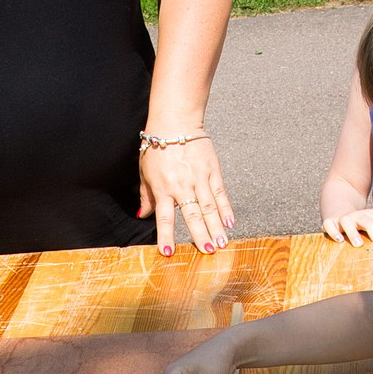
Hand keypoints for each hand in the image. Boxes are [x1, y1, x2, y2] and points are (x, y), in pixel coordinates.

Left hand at [139, 137, 233, 256]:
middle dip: (200, 235)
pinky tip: (230, 223)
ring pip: (209, 207)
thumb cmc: (157, 147)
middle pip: (192, 215)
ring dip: (216, 227)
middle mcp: (182, 185)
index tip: (168, 253)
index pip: (164, 218)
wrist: (175, 121)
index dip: (166, 236)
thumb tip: (142, 215)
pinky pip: (220, 193)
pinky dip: (226, 208)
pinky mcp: (212, 170)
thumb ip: (147, 195)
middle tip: (207, 252)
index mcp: (163, 188)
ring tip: (221, 243)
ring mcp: (199, 178)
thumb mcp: (145, 171)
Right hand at [323, 208, 372, 253]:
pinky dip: (333, 232)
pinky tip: (339, 240)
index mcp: (368, 215)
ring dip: (353, 233)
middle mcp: (356, 215)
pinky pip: (329, 224)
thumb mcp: (370, 231)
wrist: (340, 219)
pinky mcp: (330, 222)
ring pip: (347, 221)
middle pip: (366, 222)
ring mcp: (342, 218)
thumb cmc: (359, 230)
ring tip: (358, 244)